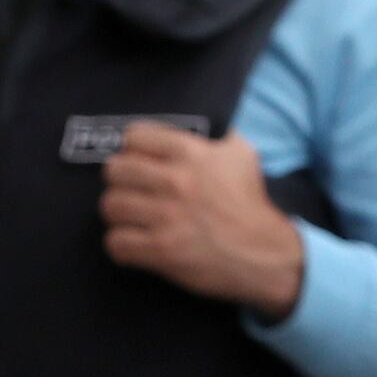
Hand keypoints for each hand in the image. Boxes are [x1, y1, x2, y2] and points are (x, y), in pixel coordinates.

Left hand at [102, 124, 307, 317]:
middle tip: (131, 191)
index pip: (133, 137)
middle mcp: (176, 181)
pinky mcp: (162, 251)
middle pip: (114, 170)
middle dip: (120, 181)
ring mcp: (167, 217)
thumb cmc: (250, 202)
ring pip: (110, 206)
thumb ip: (214, 134)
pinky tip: (135, 243)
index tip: (139, 161)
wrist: (266, 254)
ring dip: (119, 214)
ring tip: (132, 218)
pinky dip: (121, 245)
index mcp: (191, 153)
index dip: (133, 149)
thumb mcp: (241, 154)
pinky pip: (116, 243)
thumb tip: (192, 123)